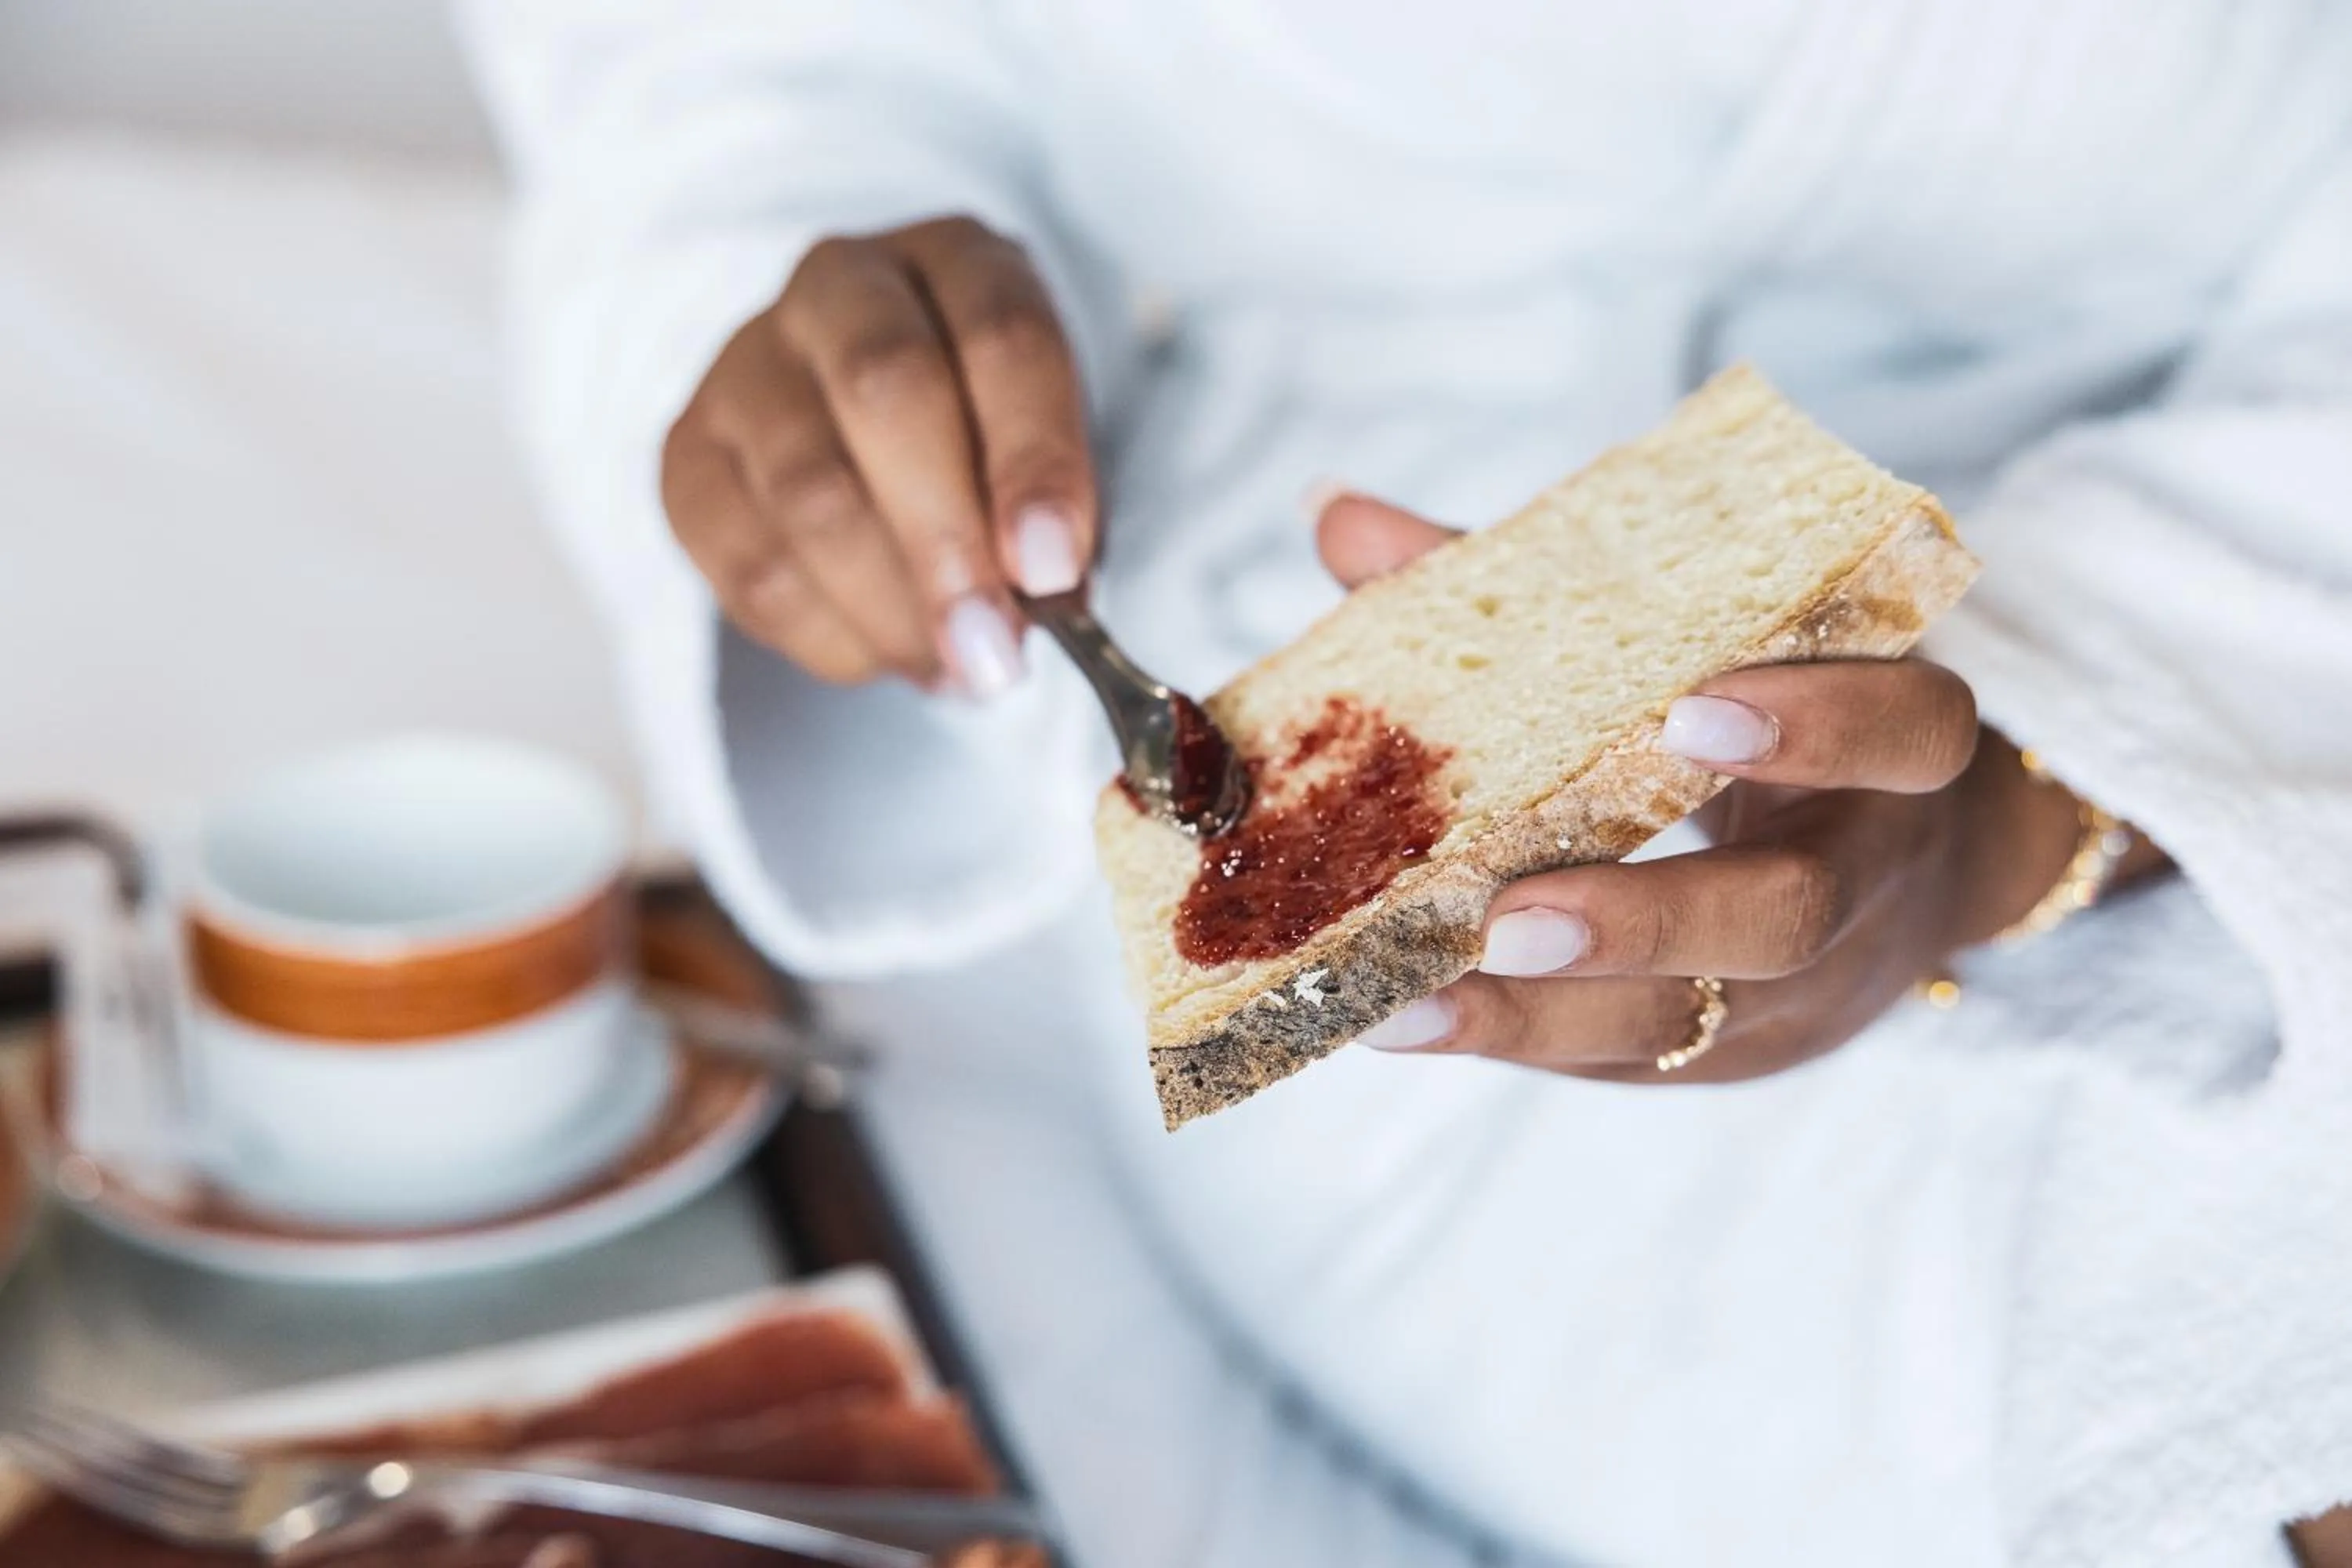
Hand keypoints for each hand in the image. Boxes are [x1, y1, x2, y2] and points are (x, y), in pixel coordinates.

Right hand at [661, 216, 1094, 694]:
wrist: (853, 423)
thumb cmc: (983, 436)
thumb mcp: (1045, 440)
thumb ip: (1052, 500)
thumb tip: (1043, 593)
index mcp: (956, 261)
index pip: (1001, 336)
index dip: (1032, 459)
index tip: (1054, 571)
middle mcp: (840, 289)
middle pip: (884, 394)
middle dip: (946, 541)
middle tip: (993, 650)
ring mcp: (747, 366)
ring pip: (808, 492)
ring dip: (889, 608)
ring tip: (951, 669)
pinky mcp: (687, 457)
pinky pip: (749, 565)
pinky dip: (828, 636)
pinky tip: (883, 656)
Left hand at [1316, 492, 2102, 1082]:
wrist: (1930, 857)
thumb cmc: (1781, 708)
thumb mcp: (1715, 635)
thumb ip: (1539, 584)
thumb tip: (1342, 517)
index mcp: (1891, 741)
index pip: (1908, 728)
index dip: (1814, 723)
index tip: (1683, 710)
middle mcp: (1867, 874)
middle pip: (1790, 912)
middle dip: (1645, 919)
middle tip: (1509, 917)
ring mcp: (1813, 984)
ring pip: (1696, 1016)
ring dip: (1545, 1013)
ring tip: (1411, 997)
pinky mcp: (1740, 1051)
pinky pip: (1635, 1061)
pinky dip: (1520, 1038)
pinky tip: (1404, 1019)